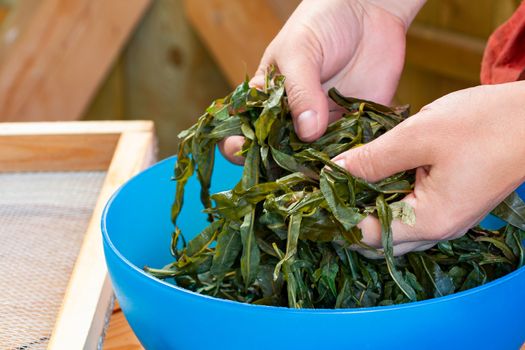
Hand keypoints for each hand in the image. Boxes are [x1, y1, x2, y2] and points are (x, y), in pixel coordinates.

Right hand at [220, 0, 424, 163]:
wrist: (368, 9)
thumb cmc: (321, 22)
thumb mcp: (299, 50)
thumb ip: (299, 90)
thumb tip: (307, 132)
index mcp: (267, 100)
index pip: (243, 131)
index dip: (238, 148)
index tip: (244, 154)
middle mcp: (292, 119)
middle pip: (277, 155)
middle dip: (278, 171)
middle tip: (289, 178)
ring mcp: (323, 126)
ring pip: (313, 160)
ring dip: (315, 174)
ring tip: (320, 182)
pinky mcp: (354, 126)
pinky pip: (349, 151)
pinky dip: (349, 164)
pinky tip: (349, 172)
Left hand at [332, 81, 524, 255]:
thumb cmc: (485, 125)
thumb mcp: (419, 136)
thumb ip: (373, 158)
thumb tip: (334, 171)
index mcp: (429, 221)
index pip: (367, 236)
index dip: (337, 217)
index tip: (313, 195)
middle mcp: (437, 230)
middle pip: (378, 240)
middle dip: (348, 218)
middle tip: (324, 190)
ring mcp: (446, 220)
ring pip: (393, 229)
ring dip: (367, 210)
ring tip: (343, 182)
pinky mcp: (450, 206)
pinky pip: (409, 214)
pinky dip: (387, 201)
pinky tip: (374, 177)